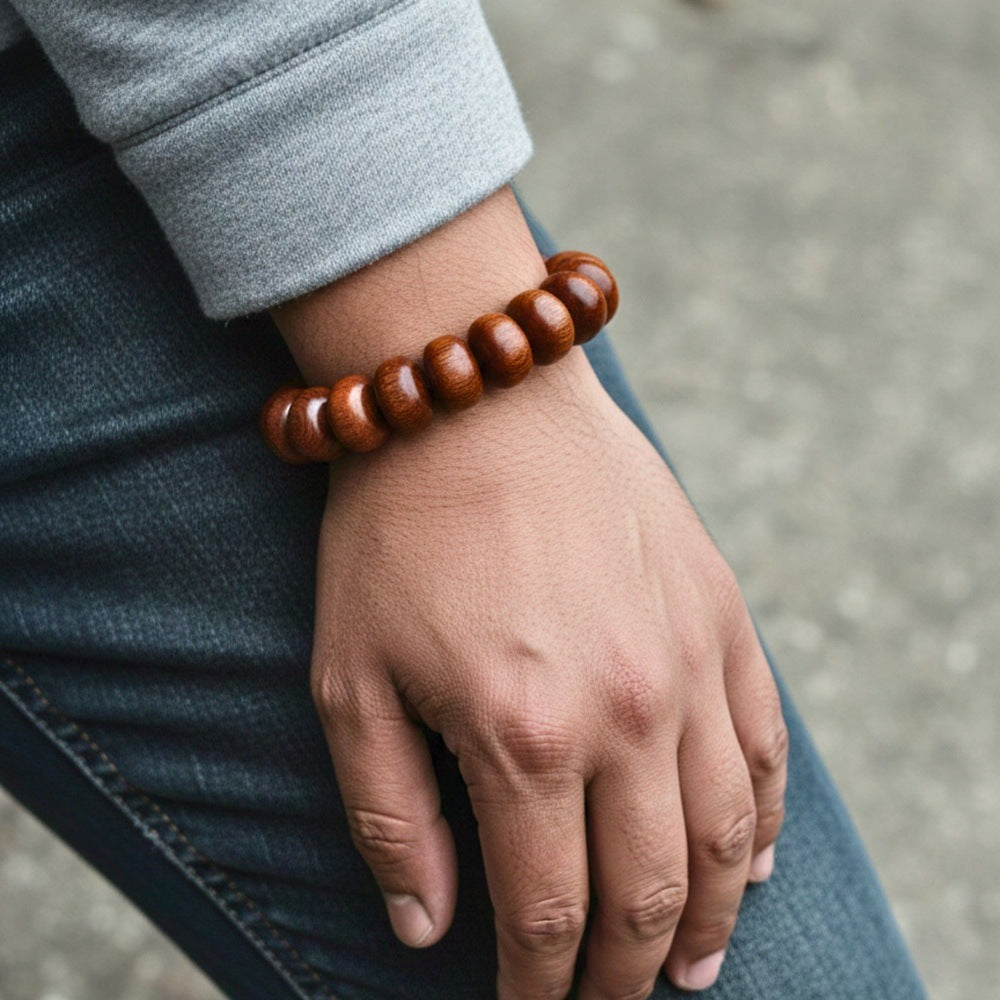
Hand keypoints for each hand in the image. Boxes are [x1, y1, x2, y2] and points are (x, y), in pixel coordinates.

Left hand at [309, 348, 787, 996]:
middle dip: (624, 974)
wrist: (477, 395)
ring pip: (723, 838)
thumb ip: (390, 816)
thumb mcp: (351, 677)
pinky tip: (748, 860)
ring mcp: (688, 661)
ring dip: (710, 920)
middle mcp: (625, 711)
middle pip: (647, 895)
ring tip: (694, 967)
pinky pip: (763, 747)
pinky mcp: (721, 613)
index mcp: (524, 736)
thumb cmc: (397, 530)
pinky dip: (760, 821)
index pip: (546, 913)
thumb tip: (426, 931)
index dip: (537, 987)